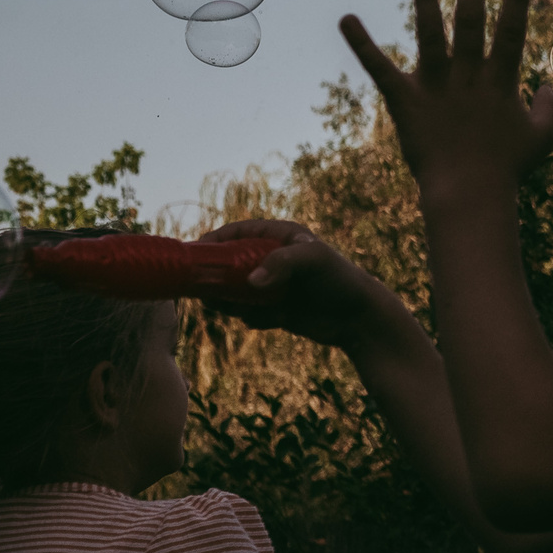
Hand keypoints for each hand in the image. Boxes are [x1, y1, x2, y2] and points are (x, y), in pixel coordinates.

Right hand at [194, 218, 398, 349]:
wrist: (359, 318)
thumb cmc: (340, 280)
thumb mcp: (315, 261)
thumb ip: (283, 263)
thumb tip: (252, 281)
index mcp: (282, 236)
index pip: (238, 232)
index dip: (214, 240)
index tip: (193, 254)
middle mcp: (274, 259)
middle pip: (229, 263)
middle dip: (214, 276)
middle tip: (200, 290)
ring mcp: (273, 284)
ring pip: (234, 291)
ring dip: (227, 301)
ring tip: (232, 308)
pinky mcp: (274, 309)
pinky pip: (248, 313)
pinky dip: (250, 318)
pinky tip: (270, 320)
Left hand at [339, 0, 552, 212]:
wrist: (468, 197)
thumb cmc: (507, 170)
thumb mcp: (541, 140)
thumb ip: (549, 110)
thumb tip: (549, 88)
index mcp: (500, 82)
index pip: (512, 32)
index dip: (518, 0)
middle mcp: (468, 77)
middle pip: (470, 23)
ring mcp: (435, 87)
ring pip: (430, 35)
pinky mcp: (405, 101)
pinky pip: (380, 69)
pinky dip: (362, 44)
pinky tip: (346, 18)